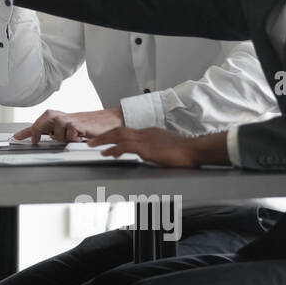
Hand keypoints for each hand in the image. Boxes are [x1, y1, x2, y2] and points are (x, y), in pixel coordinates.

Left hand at [12, 106, 123, 143]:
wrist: (106, 121)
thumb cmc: (88, 124)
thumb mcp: (68, 128)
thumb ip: (54, 132)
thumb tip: (41, 138)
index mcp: (56, 117)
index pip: (37, 124)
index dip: (26, 132)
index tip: (15, 138)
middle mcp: (59, 116)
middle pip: (39, 124)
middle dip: (35, 133)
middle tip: (34, 141)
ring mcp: (67, 120)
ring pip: (55, 135)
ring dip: (63, 139)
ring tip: (72, 136)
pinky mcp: (76, 125)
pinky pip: (68, 137)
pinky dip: (73, 139)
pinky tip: (80, 137)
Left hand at [87, 126, 202, 167]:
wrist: (193, 150)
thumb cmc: (184, 151)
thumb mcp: (166, 146)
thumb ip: (156, 148)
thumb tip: (151, 153)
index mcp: (149, 132)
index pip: (127, 131)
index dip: (114, 135)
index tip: (106, 140)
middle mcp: (145, 133)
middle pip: (119, 131)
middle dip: (104, 135)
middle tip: (92, 141)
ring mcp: (145, 139)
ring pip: (118, 136)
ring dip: (103, 140)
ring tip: (93, 145)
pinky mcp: (146, 148)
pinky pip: (125, 146)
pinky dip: (114, 149)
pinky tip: (107, 153)